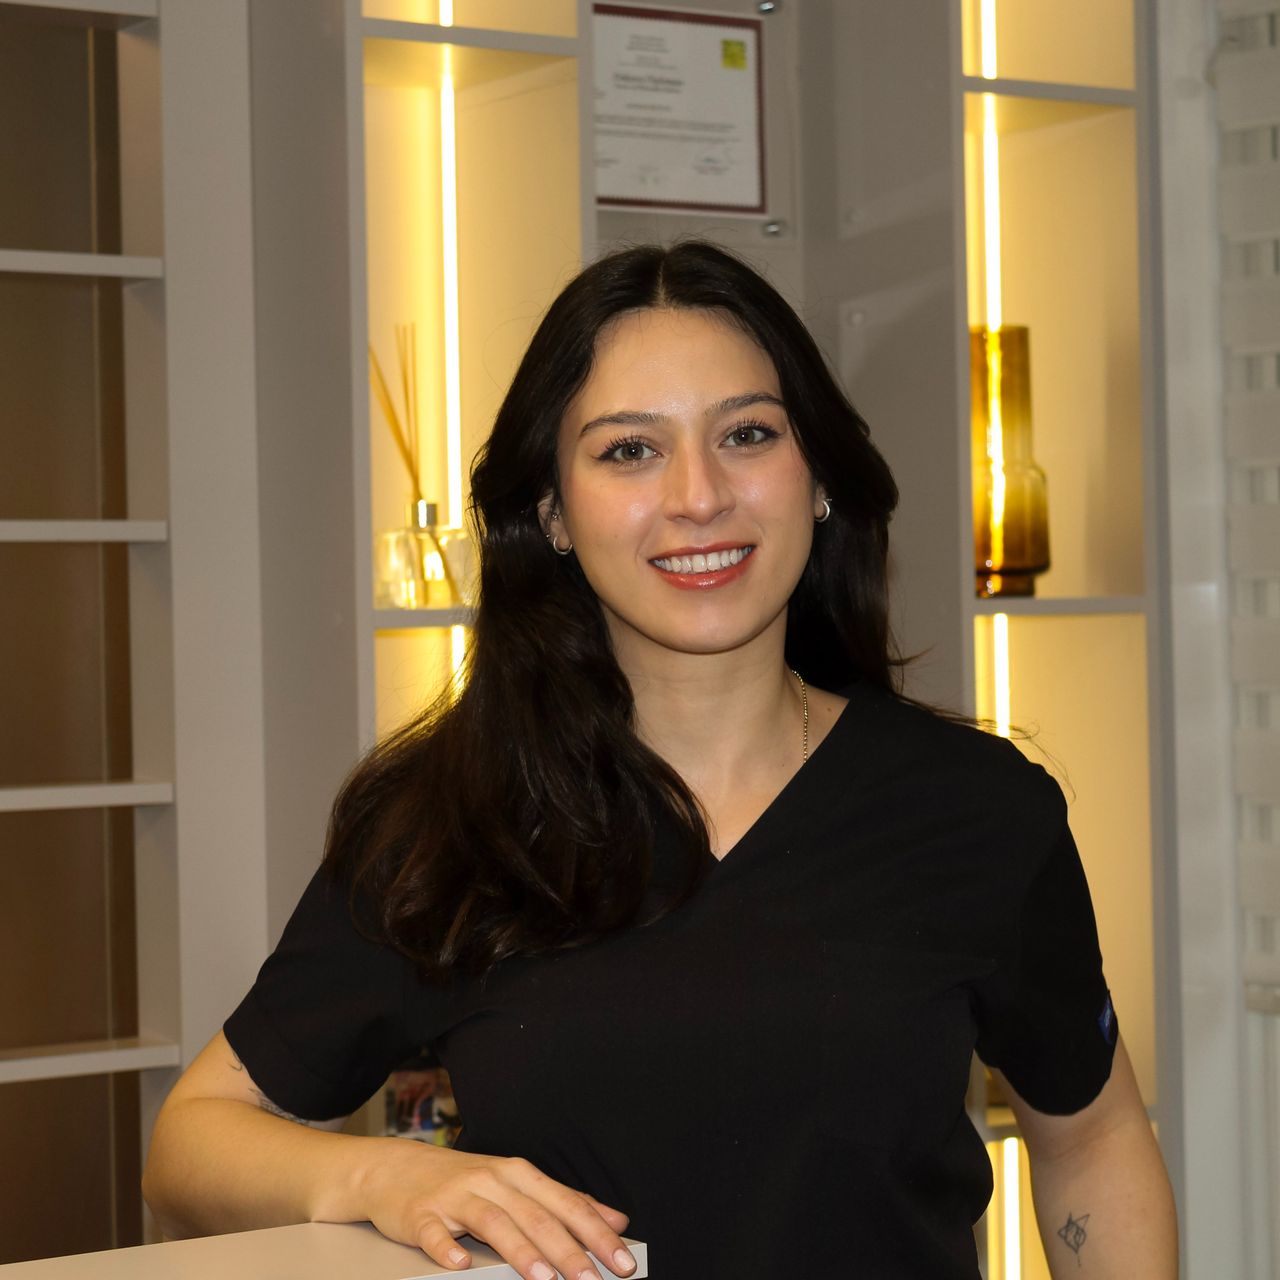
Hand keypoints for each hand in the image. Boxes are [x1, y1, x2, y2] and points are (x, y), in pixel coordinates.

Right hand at [358, 1139, 637, 1279]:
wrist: (396, 1167)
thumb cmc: (464, 1179)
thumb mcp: (516, 1183)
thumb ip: (564, 1202)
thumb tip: (616, 1220)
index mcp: (520, 1174)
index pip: (567, 1203)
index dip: (597, 1233)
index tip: (623, 1260)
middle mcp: (492, 1180)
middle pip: (536, 1215)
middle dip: (567, 1250)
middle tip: (591, 1279)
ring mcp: (456, 1196)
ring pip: (493, 1222)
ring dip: (519, 1251)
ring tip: (543, 1278)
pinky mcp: (421, 1214)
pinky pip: (434, 1233)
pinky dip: (447, 1250)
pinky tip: (459, 1265)